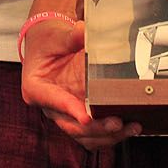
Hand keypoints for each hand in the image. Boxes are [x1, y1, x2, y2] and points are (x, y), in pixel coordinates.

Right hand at [20, 15, 136, 150]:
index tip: (86, 116)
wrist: (49, 45)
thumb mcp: (56, 37)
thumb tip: (83, 31)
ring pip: (85, 135)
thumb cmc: (48, 42)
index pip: (52, 101)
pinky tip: (129, 127)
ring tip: (131, 127)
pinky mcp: (80, 115)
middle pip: (71, 126)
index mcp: (36, 88)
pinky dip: (110, 134)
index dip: (70, 109)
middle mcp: (51, 106)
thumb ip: (70, 37)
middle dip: (96, 128)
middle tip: (117, 122)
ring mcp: (66, 114)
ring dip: (108, 135)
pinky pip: (93, 133)